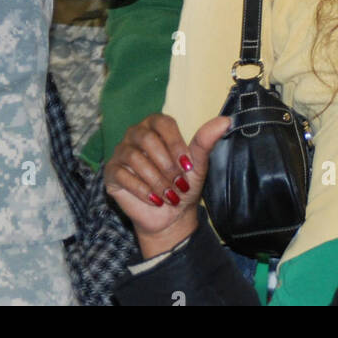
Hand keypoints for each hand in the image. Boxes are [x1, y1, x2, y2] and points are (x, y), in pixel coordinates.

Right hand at [104, 113, 229, 259]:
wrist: (171, 217)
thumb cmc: (184, 185)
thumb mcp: (197, 164)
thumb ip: (206, 141)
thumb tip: (225, 120)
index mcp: (156, 125)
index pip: (162, 123)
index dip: (175, 145)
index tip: (187, 167)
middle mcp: (135, 134)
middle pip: (147, 139)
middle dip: (166, 165)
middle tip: (178, 185)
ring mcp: (121, 152)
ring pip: (134, 157)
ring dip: (155, 180)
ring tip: (169, 196)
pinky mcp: (111, 172)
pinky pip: (122, 175)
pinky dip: (142, 190)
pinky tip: (154, 200)